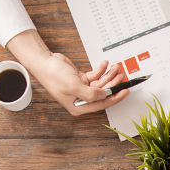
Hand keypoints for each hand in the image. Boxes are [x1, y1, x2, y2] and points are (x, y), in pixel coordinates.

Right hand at [6, 29, 128, 114]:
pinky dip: (101, 70)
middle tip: (121, 75)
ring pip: (100, 83)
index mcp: (79, 106)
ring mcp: (82, 89)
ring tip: (115, 67)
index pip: (101, 104)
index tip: (124, 91)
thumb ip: (90, 93)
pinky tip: (105, 64)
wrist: (45, 62)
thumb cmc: (54, 76)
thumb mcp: (73, 85)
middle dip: (113, 83)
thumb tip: (104, 96)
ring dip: (109, 75)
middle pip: (103, 93)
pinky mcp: (81, 79)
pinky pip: (95, 76)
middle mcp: (81, 99)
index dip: (114, 97)